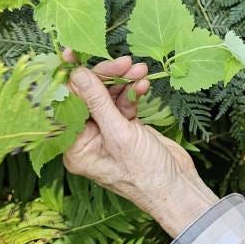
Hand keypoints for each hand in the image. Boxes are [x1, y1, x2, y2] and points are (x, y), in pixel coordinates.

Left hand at [61, 49, 218, 236]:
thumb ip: (98, 102)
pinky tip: (143, 85)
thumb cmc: (144, 173)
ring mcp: (108, 133)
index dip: (71, 80)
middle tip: (122, 61)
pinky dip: (133, 92)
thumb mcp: (119, 135)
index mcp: (76, 147)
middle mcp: (89, 139)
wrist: (177, 188)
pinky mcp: (126, 128)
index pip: (68, 106)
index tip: (73, 55)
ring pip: (108, 98)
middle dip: (105, 78)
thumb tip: (78, 74)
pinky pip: (124, 103)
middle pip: (89, 98)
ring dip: (123, 82)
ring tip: (139, 70)